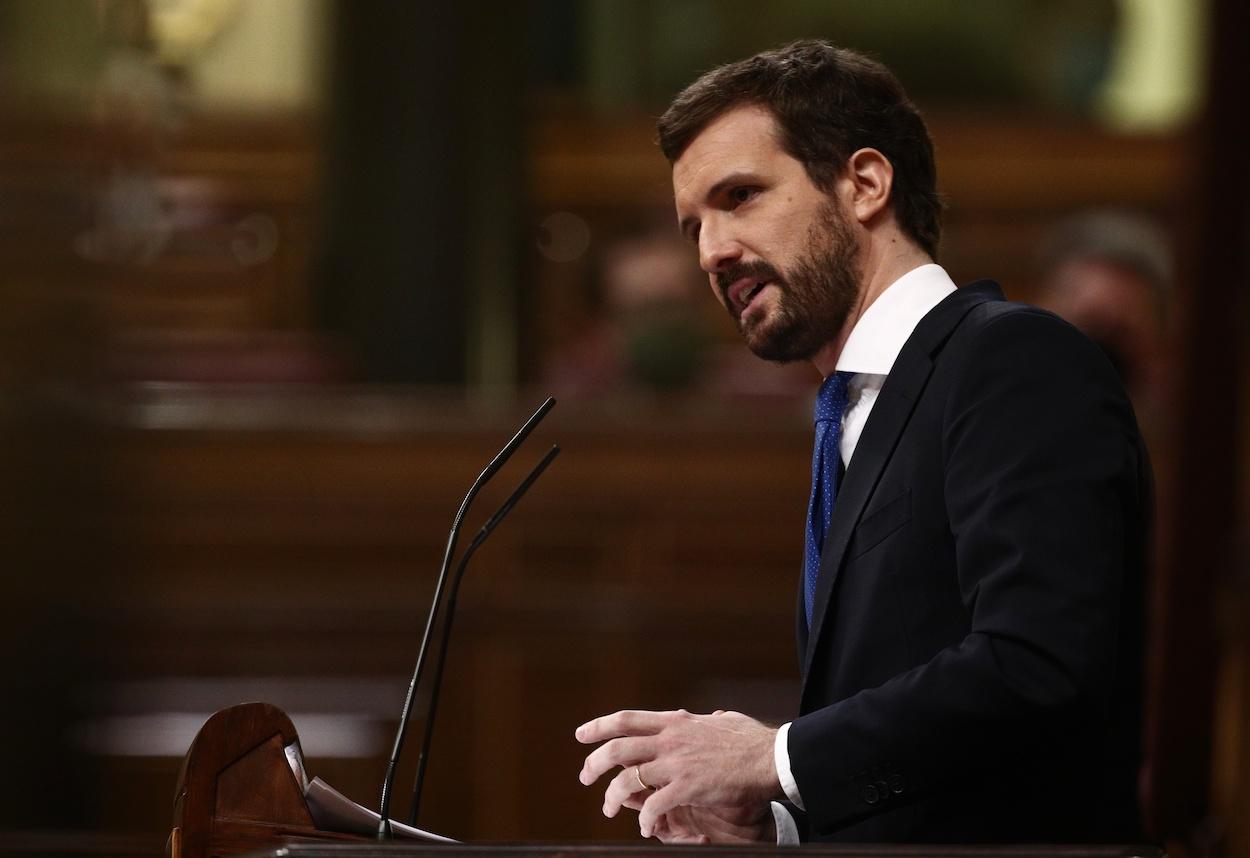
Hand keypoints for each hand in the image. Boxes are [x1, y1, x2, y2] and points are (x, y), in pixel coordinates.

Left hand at [576, 708, 780, 837]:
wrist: (770, 757)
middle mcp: (669, 739)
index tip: (581, 734)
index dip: (599, 726)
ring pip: (628, 780)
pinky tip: (646, 829)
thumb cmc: (752, 739)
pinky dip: (644, 820)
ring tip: (608, 809)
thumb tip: (709, 716)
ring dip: (612, 797)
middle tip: (584, 776)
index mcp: (675, 722)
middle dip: (594, 763)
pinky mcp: (687, 787)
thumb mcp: (725, 720)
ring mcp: (676, 763)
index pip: (626, 719)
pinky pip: (653, 806)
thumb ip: (709, 720)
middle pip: (617, 749)